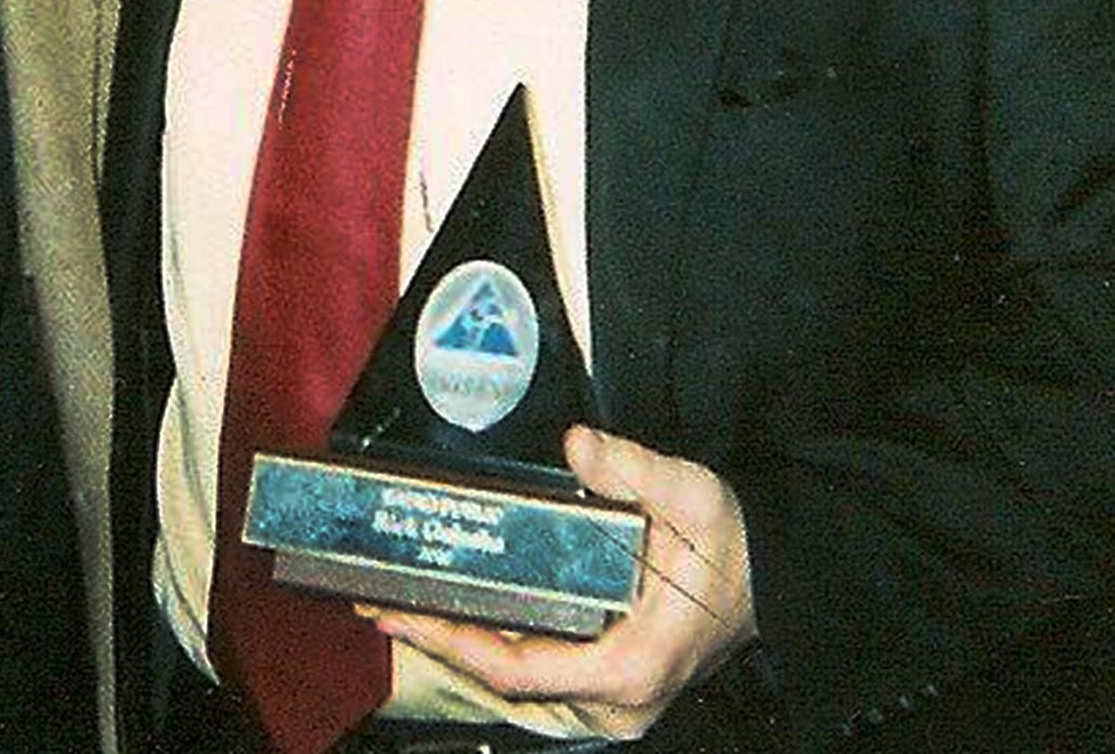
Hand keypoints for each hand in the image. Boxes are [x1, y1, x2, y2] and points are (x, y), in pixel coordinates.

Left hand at [366, 426, 757, 740]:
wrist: (771, 576)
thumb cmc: (730, 546)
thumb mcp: (691, 498)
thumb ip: (633, 470)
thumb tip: (578, 446)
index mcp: (630, 667)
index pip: (517, 669)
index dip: (453, 641)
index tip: (402, 610)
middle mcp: (617, 700)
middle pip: (504, 681)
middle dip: (438, 640)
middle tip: (375, 599)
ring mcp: (612, 701)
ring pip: (515, 684)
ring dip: (458, 644)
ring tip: (395, 605)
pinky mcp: (607, 687)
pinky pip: (534, 675)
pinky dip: (490, 646)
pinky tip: (451, 615)